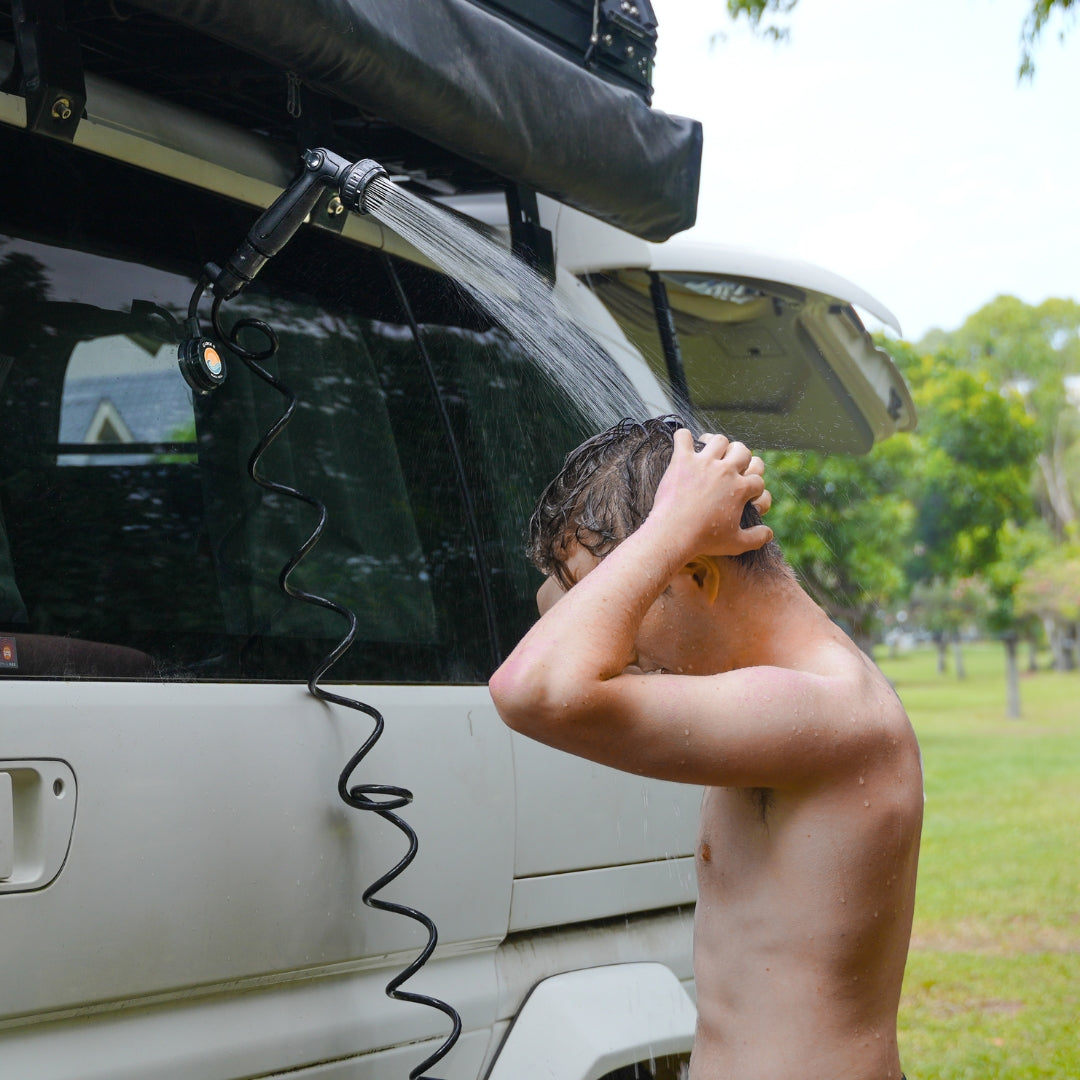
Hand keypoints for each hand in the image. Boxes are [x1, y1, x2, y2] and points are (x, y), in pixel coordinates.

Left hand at [649, 429, 773, 557]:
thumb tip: (769, 533)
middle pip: (743, 451)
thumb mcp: (736, 543)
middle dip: (741, 458)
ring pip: (719, 440)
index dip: (754, 486)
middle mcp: (725, 471)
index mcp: (741, 489)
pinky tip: (684, 446)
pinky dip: (683, 437)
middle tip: (730, 467)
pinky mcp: (682, 460)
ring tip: (710, 454)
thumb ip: (756, 538)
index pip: (758, 478)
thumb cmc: (704, 540)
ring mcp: (704, 463)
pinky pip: (683, 437)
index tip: (745, 493)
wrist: (674, 535)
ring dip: (717, 445)